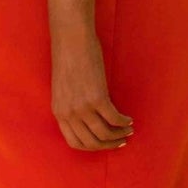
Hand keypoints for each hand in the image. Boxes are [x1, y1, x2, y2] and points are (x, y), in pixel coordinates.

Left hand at [50, 27, 134, 151]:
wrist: (71, 40)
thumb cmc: (68, 58)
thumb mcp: (64, 89)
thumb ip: (72, 105)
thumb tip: (88, 118)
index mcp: (58, 112)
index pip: (75, 143)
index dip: (92, 147)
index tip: (104, 143)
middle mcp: (69, 113)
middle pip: (91, 142)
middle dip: (108, 145)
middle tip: (121, 141)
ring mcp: (82, 107)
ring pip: (104, 134)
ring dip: (119, 135)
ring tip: (128, 131)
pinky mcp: (97, 98)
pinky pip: (114, 119)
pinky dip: (124, 122)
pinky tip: (129, 119)